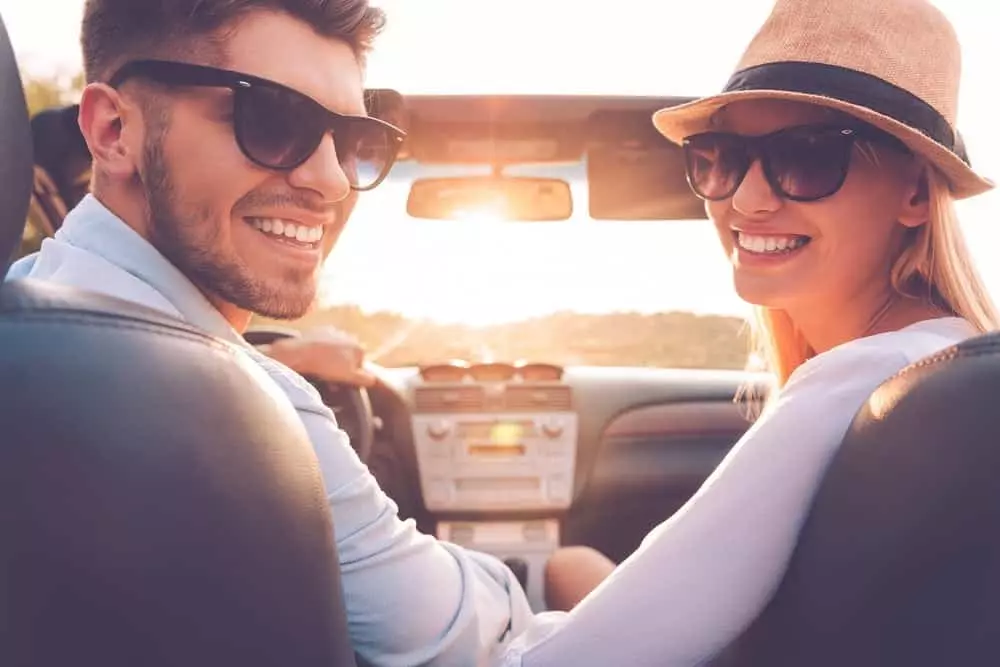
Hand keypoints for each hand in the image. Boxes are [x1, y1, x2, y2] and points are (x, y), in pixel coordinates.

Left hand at [256, 326, 376, 387]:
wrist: (300, 353)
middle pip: (347, 356)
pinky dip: (320, 351)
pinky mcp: (319, 330)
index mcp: (358, 347)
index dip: (351, 376)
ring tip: (321, 371)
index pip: (359, 365)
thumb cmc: (326, 366)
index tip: (341, 382)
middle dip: (341, 367)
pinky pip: (323, 344)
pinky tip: (313, 360)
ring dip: (331, 359)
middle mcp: (349, 336)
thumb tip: (372, 380)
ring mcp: (334, 332)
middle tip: (330, 379)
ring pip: (336, 350)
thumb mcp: (350, 377)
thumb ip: (365, 379)